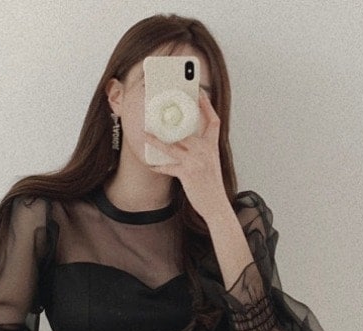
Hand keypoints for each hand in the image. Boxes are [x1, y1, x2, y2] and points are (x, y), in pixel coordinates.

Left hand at [145, 89, 231, 222]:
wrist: (216, 204)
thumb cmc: (212, 186)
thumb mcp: (211, 164)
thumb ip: (202, 151)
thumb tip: (185, 142)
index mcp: (212, 147)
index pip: (213, 121)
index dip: (207, 105)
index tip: (199, 93)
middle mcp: (205, 151)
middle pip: (186, 130)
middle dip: (172, 121)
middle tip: (159, 112)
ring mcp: (196, 162)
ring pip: (172, 146)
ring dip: (156, 140)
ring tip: (146, 134)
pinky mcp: (187, 174)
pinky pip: (168, 167)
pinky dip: (158, 166)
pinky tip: (150, 164)